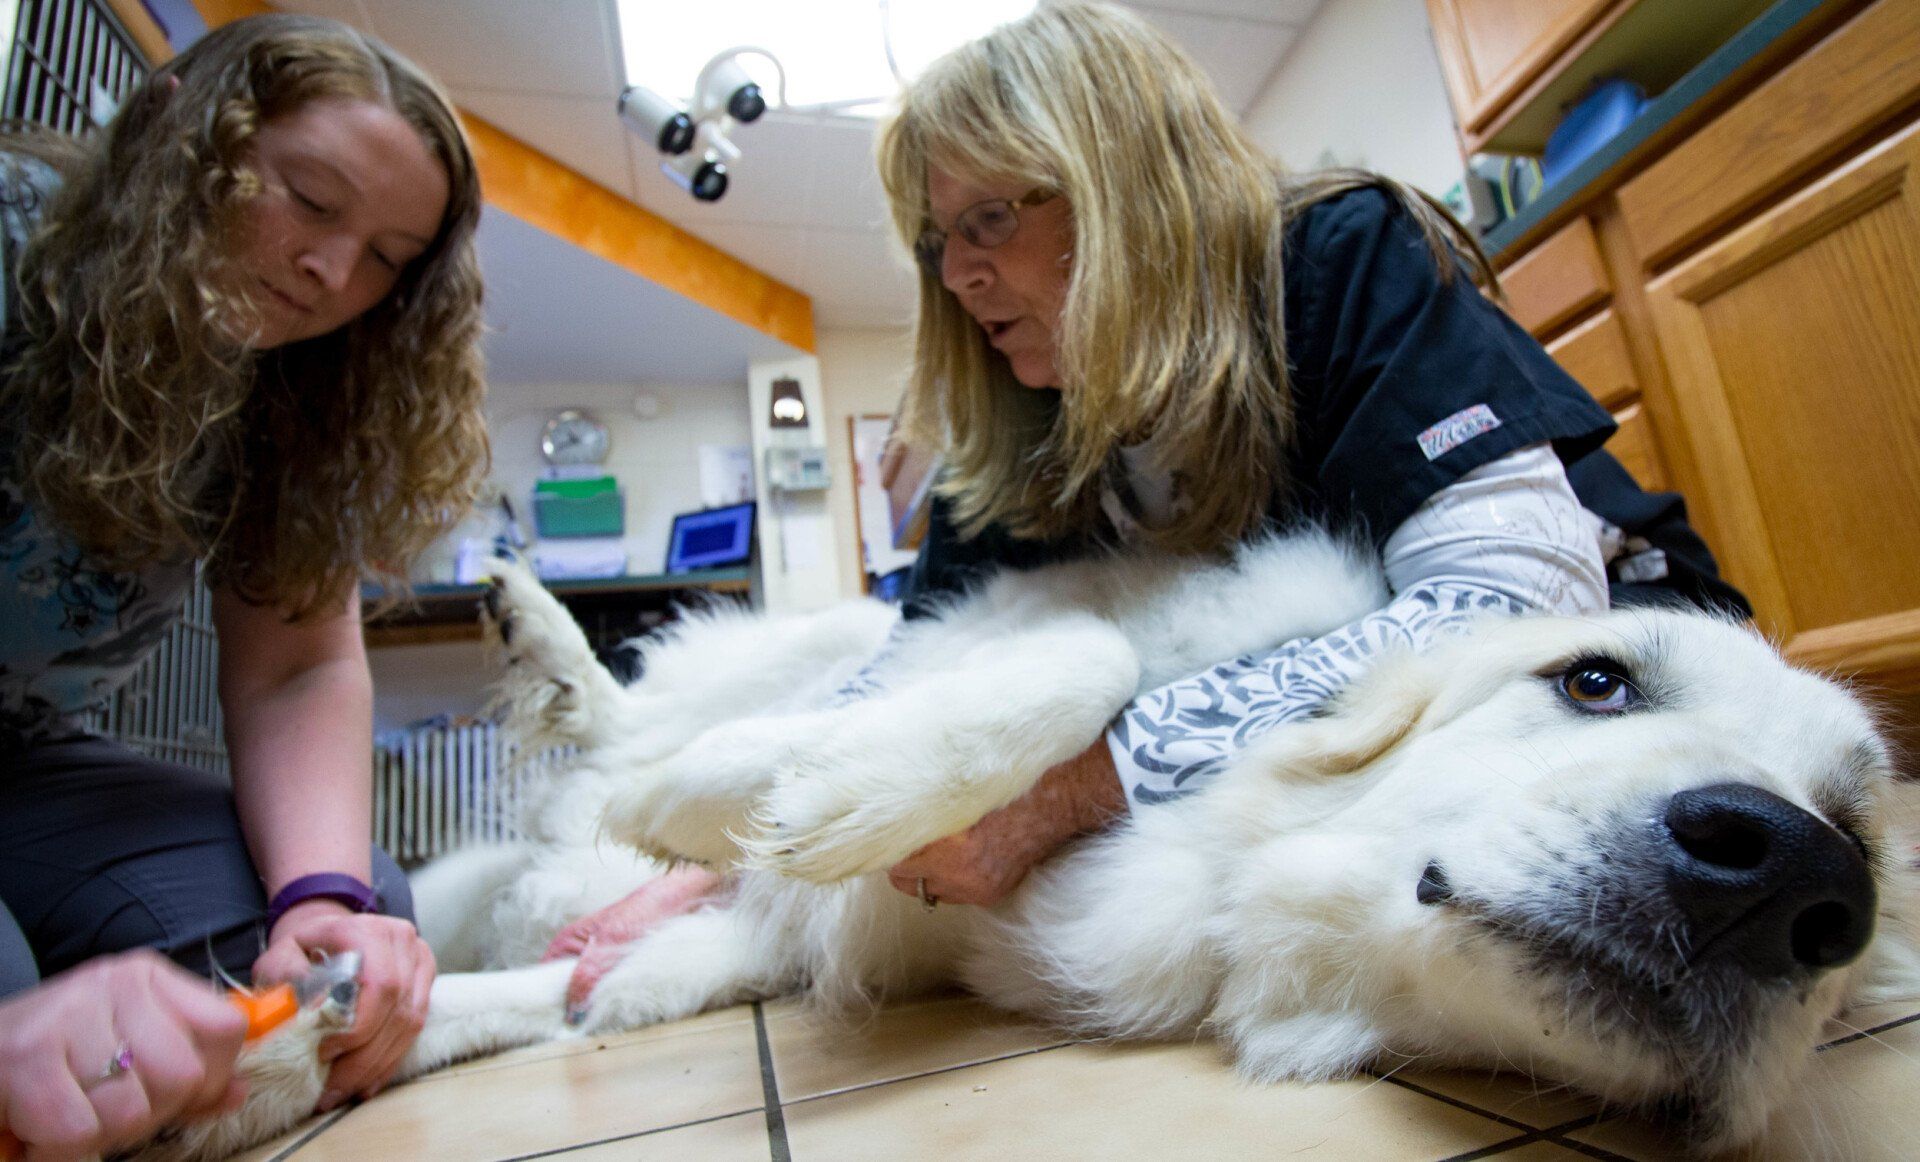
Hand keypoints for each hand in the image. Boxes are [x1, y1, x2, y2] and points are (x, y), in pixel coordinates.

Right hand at [0, 949, 247, 1160]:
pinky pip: (79, 1128)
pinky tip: (36, 1126)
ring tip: (67, 1115)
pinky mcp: (30, 1053)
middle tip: (102, 1111)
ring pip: (132, 1109)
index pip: (225, 1029)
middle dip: (148, 1114)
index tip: (166, 1096)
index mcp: (150, 978)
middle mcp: (117, 982)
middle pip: (183, 1075)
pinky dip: (56, 1147)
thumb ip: (187, 1073)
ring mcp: (73, 1011)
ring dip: (97, 1134)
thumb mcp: (125, 1048)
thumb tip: (238, 1093)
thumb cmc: (52, 1059)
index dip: (208, 1079)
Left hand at [252, 901, 432, 1111]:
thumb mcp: (280, 956)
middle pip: (397, 1008)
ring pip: (410, 1021)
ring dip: (377, 1064)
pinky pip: (416, 1025)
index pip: (380, 984)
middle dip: (364, 1057)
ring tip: (345, 1091)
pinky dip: (391, 1059)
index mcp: (365, 930)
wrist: (327, 933)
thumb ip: (287, 978)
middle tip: (332, 1089)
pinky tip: (368, 1082)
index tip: (325, 1053)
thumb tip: (313, 1012)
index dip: (360, 1026)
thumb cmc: (301, 949)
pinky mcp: (425, 976)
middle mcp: (399, 939)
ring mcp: (418, 956)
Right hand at [542, 867, 723, 1020]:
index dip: (545, 1006)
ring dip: (597, 1010)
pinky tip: (622, 1014)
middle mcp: (578, 953)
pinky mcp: (619, 969)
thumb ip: (586, 978)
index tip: (555, 1031)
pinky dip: (614, 1003)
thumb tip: (571, 1015)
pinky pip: (609, 993)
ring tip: (604, 1027)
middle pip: (565, 993)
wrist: (684, 896)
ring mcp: (599, 962)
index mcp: (565, 943)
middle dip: (574, 1013)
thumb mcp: (610, 944)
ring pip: (589, 995)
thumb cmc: (647, 910)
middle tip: (585, 1033)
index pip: (541, 981)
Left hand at [888, 738, 1125, 906]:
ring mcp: (975, 886)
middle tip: (912, 839)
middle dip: (905, 862)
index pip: (893, 857)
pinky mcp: (989, 894)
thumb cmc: (1002, 782)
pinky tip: (965, 856)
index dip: (889, 843)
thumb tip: (883, 804)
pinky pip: (954, 894)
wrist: (1054, 799)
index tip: (887, 832)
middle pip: (903, 881)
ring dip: (928, 874)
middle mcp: (959, 869)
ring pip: (928, 891)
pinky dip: (953, 879)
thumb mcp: (954, 783)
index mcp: (949, 840)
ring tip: (940, 848)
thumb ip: (920, 802)